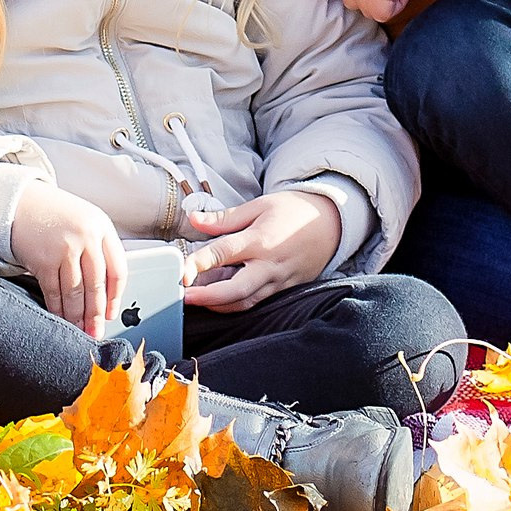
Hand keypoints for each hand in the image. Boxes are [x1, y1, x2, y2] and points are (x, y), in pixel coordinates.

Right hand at [10, 180, 126, 337]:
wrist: (22, 202)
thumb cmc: (56, 214)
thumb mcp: (86, 221)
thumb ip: (98, 248)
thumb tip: (105, 292)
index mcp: (102, 227)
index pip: (117, 269)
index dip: (115, 296)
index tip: (112, 313)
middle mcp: (86, 237)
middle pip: (96, 285)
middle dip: (96, 313)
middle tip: (96, 332)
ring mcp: (65, 248)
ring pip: (75, 292)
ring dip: (77, 316)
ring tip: (79, 331)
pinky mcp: (43, 259)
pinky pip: (54, 292)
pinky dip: (57, 309)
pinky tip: (60, 318)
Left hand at [181, 191, 340, 310]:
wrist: (331, 223)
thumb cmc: (292, 210)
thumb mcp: (258, 205)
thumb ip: (224, 218)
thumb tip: (194, 219)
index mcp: (261, 239)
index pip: (224, 253)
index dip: (198, 263)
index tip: (180, 270)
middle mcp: (269, 265)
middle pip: (236, 290)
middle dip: (208, 298)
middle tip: (184, 297)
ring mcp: (278, 281)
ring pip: (245, 302)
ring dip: (218, 305)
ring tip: (195, 300)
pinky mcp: (283, 290)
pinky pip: (256, 301)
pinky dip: (235, 303)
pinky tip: (218, 300)